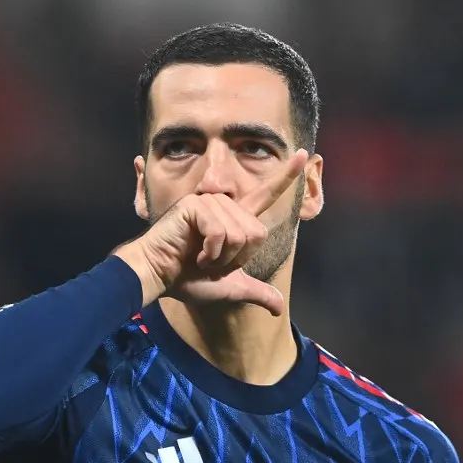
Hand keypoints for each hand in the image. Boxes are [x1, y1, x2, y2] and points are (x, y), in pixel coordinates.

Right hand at [114, 149, 307, 315]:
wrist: (159, 278)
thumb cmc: (188, 279)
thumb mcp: (230, 288)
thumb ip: (256, 292)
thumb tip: (279, 309)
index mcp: (235, 218)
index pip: (266, 194)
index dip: (286, 176)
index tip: (304, 154)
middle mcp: (226, 205)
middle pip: (257, 233)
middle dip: (238, 258)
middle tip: (212, 260)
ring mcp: (210, 202)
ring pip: (240, 235)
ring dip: (222, 257)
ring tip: (201, 256)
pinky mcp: (196, 205)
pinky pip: (221, 233)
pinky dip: (211, 252)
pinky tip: (194, 253)